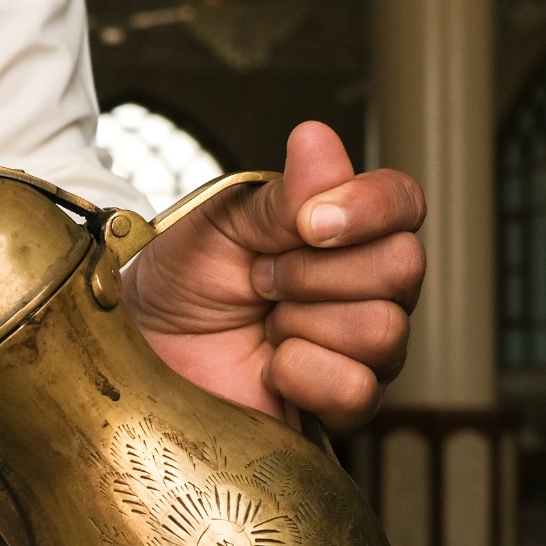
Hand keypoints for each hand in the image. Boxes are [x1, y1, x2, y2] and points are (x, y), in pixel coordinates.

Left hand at [122, 121, 425, 432]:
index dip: (368, 209)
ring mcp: (360, 350)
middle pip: (403, 268)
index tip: (308, 224)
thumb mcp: (220, 223)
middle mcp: (368, 288)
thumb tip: (318, 138)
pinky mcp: (339, 407)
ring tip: (262, 324)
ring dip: (303, 323)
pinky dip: (301, 375)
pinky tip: (270, 368)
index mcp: (347, 230)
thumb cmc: (180, 283)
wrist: (142, 348)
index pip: (404, 203)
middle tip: (260, 280)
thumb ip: (280, 194)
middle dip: (314, 273)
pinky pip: (357, 388)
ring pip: (384, 330)